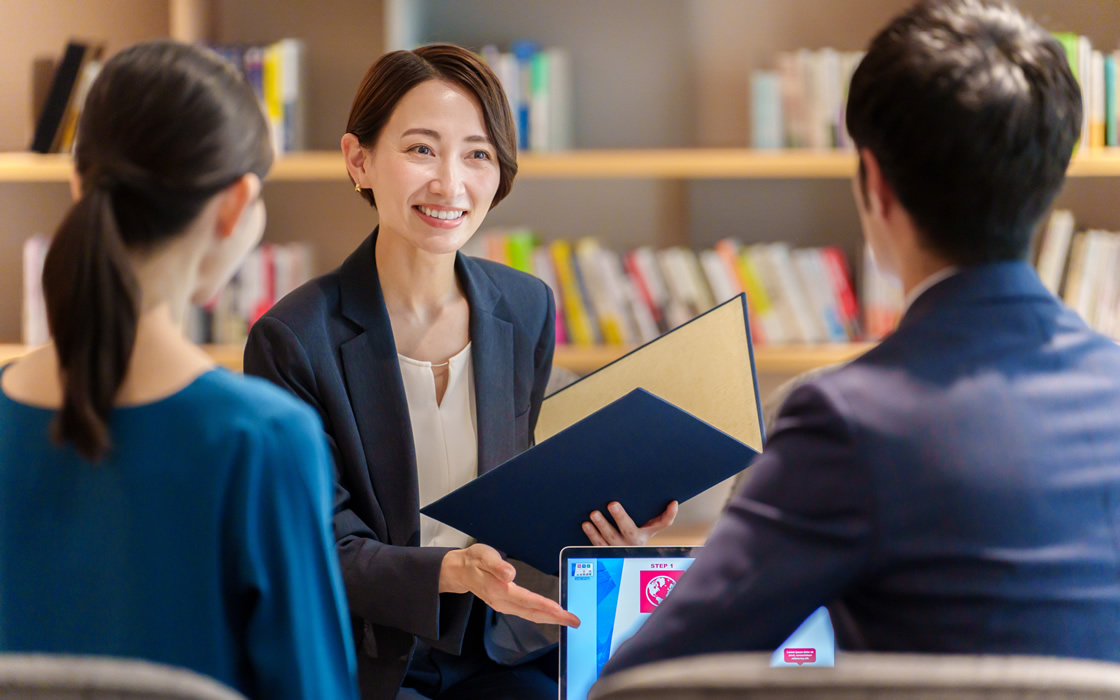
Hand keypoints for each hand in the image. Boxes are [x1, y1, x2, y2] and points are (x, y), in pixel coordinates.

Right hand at [439, 544, 579, 627]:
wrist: (459, 571)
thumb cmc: (473, 561)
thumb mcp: (483, 556)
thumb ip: (497, 565)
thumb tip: (510, 574)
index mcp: (499, 589)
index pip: (526, 600)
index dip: (544, 605)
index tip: (560, 609)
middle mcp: (502, 601)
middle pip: (533, 612)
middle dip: (555, 618)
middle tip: (574, 620)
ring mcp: (504, 605)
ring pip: (531, 615)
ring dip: (551, 618)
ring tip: (568, 620)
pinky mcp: (506, 604)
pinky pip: (527, 613)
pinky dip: (542, 615)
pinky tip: (551, 615)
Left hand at [583, 501, 678, 545]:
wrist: (625, 558)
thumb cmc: (637, 536)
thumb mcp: (649, 528)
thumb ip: (661, 517)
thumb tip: (674, 503)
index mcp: (645, 534)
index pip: (661, 524)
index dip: (668, 515)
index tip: (671, 503)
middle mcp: (633, 543)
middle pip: (629, 530)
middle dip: (620, 517)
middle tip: (612, 504)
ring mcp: (618, 548)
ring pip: (609, 538)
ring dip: (601, 526)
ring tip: (594, 514)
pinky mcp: (604, 552)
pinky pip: (597, 544)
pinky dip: (591, 535)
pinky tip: (586, 524)